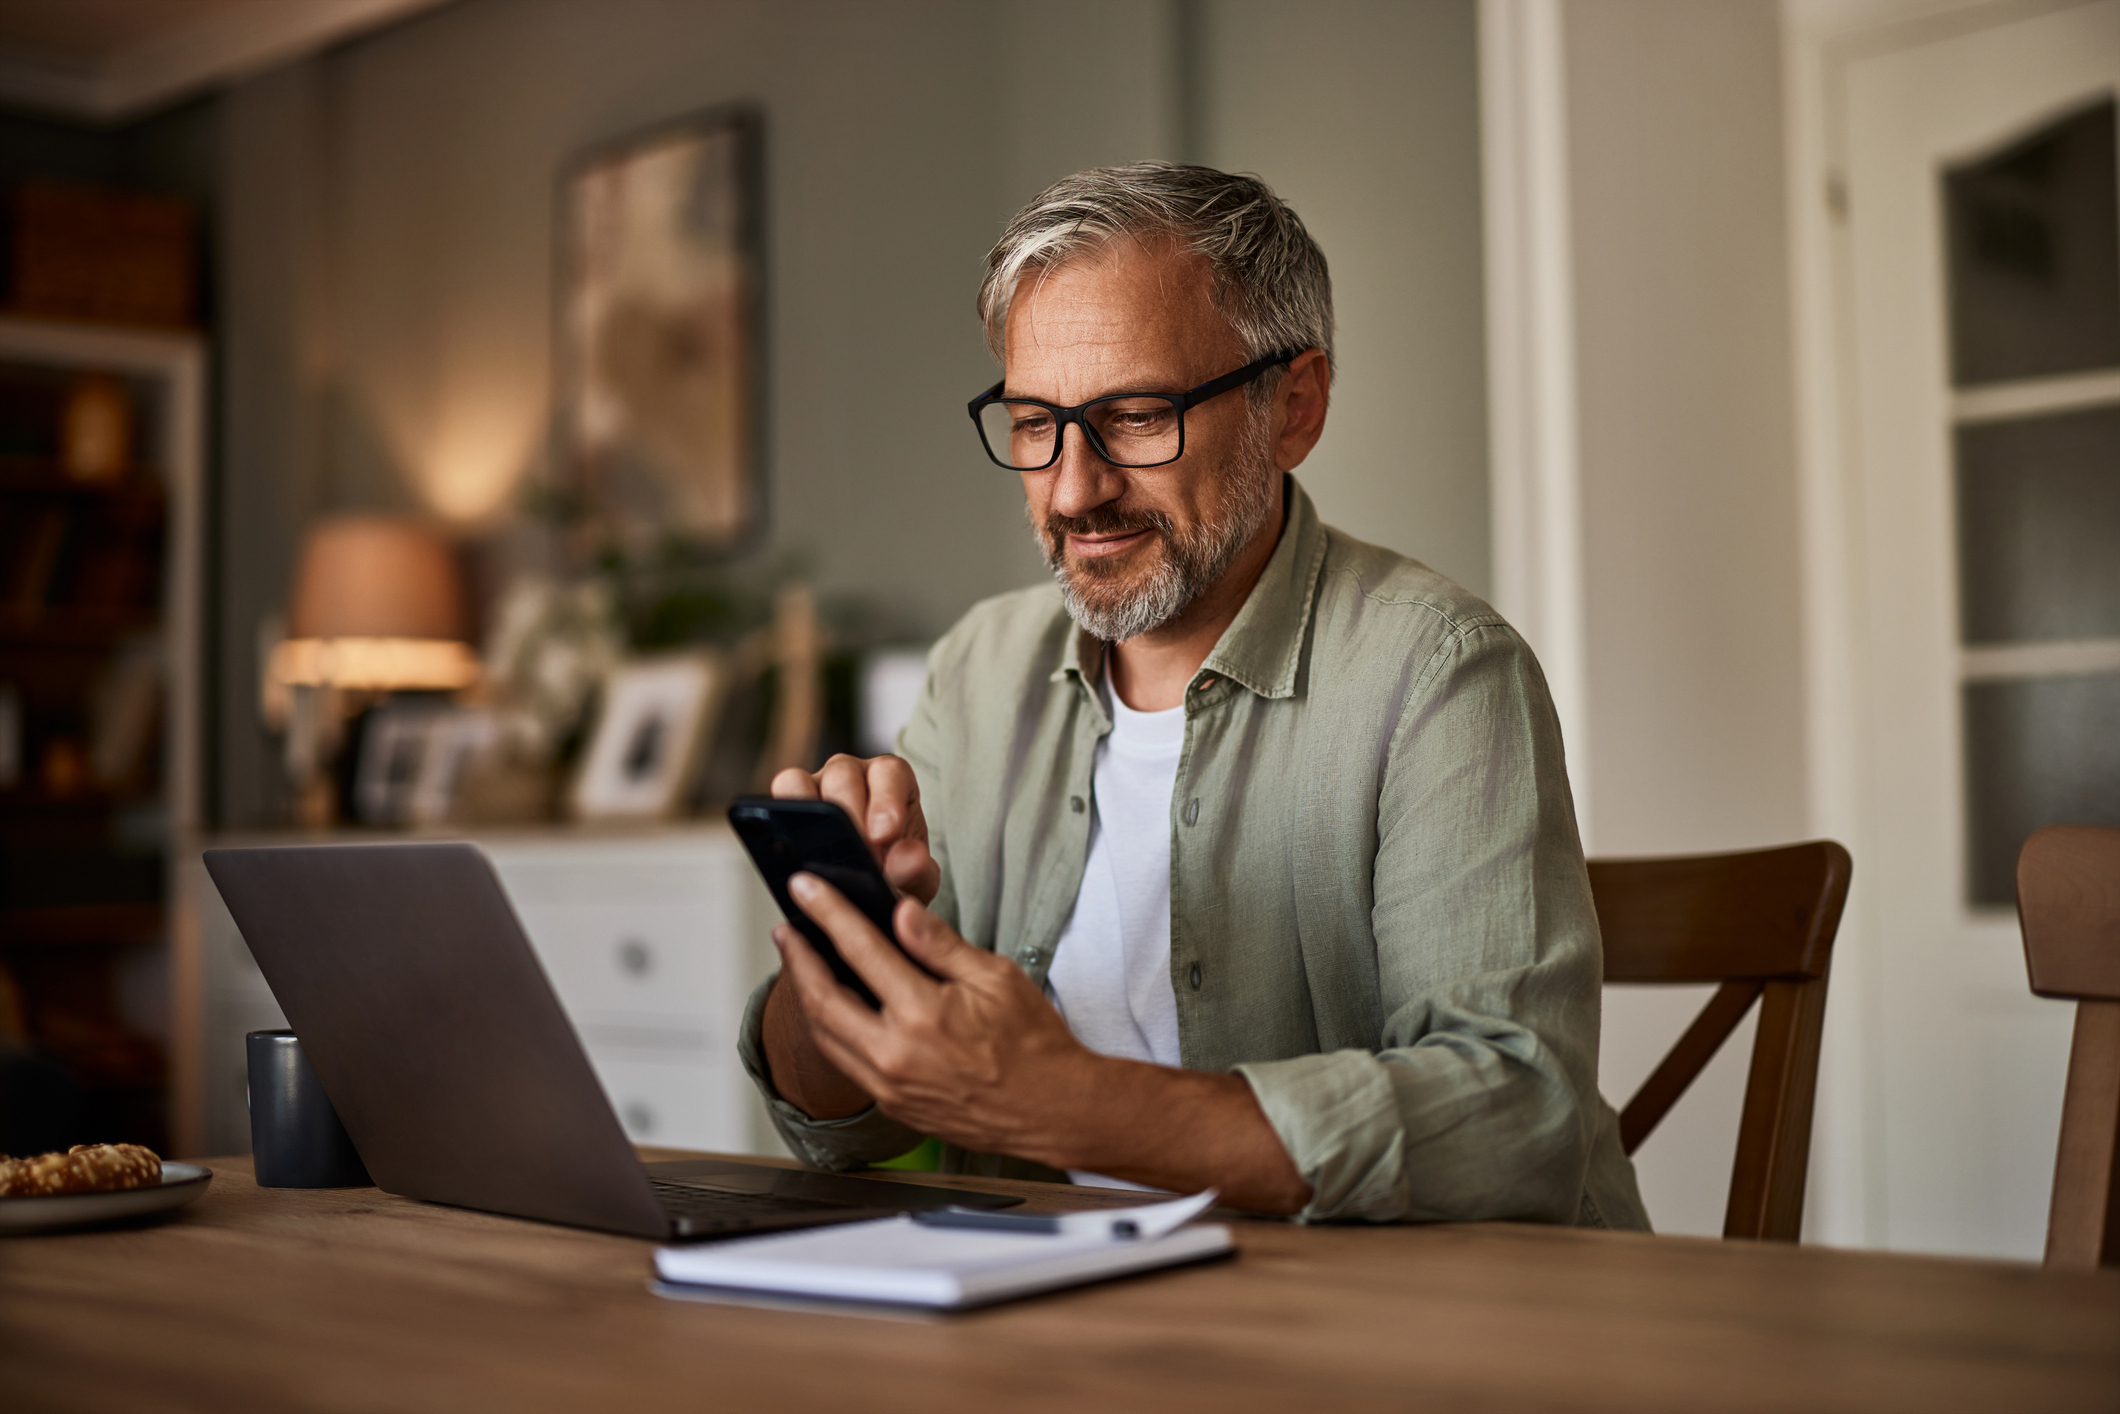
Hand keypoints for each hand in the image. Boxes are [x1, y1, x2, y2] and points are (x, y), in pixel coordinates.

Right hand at [772, 755, 939, 904]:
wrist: (873, 884)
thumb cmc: (897, 870)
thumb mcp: (915, 876)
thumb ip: (915, 869)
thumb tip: (909, 859)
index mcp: (892, 779)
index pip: (889, 774)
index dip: (885, 801)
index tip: (884, 836)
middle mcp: (854, 773)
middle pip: (843, 776)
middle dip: (847, 815)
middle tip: (853, 855)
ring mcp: (818, 782)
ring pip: (802, 780)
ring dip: (809, 814)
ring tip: (819, 855)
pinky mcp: (791, 800)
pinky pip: (780, 794)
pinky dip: (781, 817)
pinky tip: (793, 852)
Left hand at [774, 873, 1314, 1213]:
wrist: (1053, 1112)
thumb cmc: (1034, 1045)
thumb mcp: (996, 978)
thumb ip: (940, 945)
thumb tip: (900, 911)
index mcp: (923, 1015)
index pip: (860, 949)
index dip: (828, 912)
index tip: (806, 887)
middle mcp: (896, 1055)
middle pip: (822, 998)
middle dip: (797, 957)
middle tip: (787, 926)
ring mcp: (889, 1086)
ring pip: (825, 1035)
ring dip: (806, 994)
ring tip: (800, 961)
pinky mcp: (892, 1105)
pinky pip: (844, 1062)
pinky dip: (829, 1028)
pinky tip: (832, 1006)